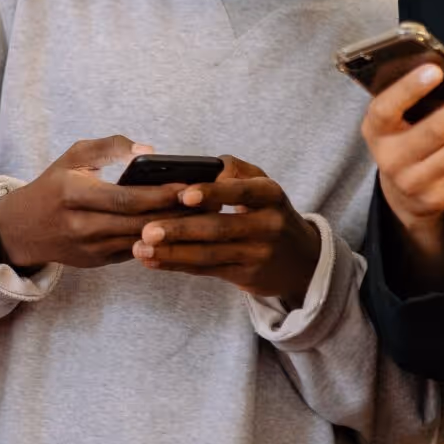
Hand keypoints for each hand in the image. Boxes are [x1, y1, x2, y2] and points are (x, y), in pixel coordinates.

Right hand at [0, 136, 210, 271]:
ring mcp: (89, 249)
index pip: (124, 198)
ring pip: (141, 240)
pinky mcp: (98, 262)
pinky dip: (160, 241)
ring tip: (204, 217)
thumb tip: (149, 151)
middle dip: (175, 213)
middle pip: (138, 223)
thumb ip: (110, 147)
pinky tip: (183, 230)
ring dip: (173, 230)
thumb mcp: (74, 156)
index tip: (189, 185)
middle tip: (209, 202)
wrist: (22, 230)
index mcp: (72, 194)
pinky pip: (135, 251)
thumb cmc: (54, 185)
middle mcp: (80, 226)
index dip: (159, 194)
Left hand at [130, 158, 322, 305]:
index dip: (213, 193)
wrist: (302, 260)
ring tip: (141, 248)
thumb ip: (234, 170)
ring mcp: (258, 253)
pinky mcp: (247, 276)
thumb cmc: (269, 211)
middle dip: (180, 229)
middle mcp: (268, 224)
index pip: (241, 191)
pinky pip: (207, 270)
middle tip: (147, 229)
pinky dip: (178, 265)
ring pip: (209, 254)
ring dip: (172, 252)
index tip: (183, 194)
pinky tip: (153, 261)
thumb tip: (203, 167)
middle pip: (219, 227)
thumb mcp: (262, 185)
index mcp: (270, 194)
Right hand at [362, 66, 443, 232]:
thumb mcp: (395, 120)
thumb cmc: (404, 140)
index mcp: (377, 132)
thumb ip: (414, 100)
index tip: (436, 69)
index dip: (409, 90)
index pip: (386, 109)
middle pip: (437, 130)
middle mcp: (393, 160)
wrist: (402, 195)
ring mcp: (419, 183)